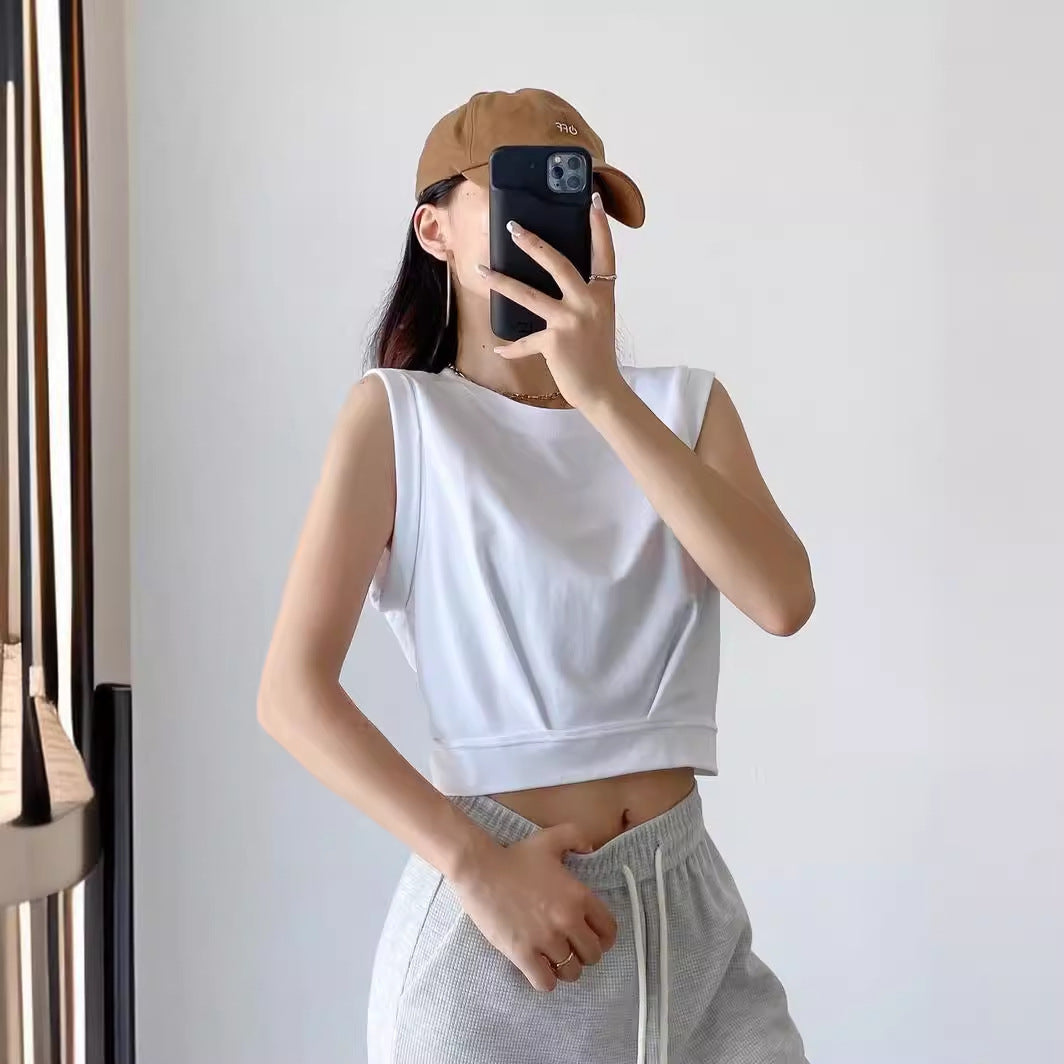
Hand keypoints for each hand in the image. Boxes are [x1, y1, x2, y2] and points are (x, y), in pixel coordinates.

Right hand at [449, 822, 618, 991]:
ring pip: (571, 972)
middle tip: (571, 948)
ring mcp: (545, 940)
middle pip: (593, 955)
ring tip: (555, 959)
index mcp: (579, 896)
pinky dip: (545, 980)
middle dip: (584, 954)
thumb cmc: (515, 855)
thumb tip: (590, 849)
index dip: (604, 938)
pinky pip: (546, 983)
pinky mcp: (523, 954)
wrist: (480, 869)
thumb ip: (576, 837)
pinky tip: (538, 968)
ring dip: (566, 969)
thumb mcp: (550, 838)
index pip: (609, 930)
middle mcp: (567, 920)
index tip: (593, 938)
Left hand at [476, 191, 625, 411]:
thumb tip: (557, 283)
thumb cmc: (597, 355)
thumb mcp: (598, 319)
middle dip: (533, 243)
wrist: (602, 390)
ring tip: (481, 270)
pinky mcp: (553, 341)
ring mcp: (570, 321)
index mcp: (602, 295)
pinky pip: (525, 341)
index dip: (598, 227)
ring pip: (528, 295)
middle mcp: (588, 303)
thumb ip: (583, 299)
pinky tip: (500, 349)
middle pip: (558, 264)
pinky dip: (512, 348)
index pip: (603, 254)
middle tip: (512, 227)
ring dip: (501, 282)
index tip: (592, 201)